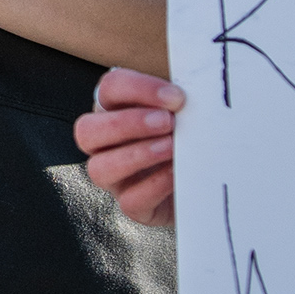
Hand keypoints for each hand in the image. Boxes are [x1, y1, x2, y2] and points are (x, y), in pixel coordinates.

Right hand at [74, 68, 182, 227]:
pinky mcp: (134, 206)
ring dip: (137, 155)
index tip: (176, 97)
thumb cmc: (191, 137)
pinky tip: (175, 173)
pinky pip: (130, 201)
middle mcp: (106, 143)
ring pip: (99, 168)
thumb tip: (197, 87)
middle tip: (167, 121)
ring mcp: (116, 178)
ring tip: (171, 147)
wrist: (207, 179)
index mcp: (115, 109)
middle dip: (127, 123)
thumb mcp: (184, 112)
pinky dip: (154, 186)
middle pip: (87, 130)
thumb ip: (180, 100)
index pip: (109, 88)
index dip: (139, 88)